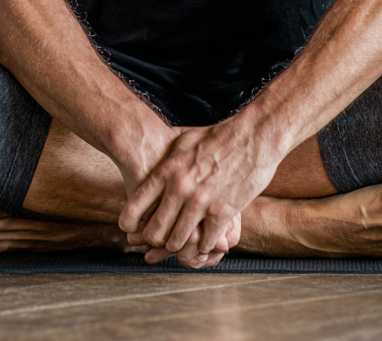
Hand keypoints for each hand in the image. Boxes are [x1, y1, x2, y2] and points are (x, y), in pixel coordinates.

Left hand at [118, 118, 281, 260]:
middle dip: (153, 239)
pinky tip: (204, 242)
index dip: (129, 221)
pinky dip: (204, 245)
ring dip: (178, 245)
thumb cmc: (218, 136)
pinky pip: (206, 241)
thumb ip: (168, 157)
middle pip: (155, 229)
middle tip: (154, 243)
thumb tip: (153, 166)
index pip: (136, 203)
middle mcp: (180, 188)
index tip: (129, 229)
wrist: (252, 136)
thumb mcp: (184, 140)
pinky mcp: (222, 213)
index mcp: (168, 170)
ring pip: (178, 239)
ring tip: (178, 245)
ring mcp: (201, 202)